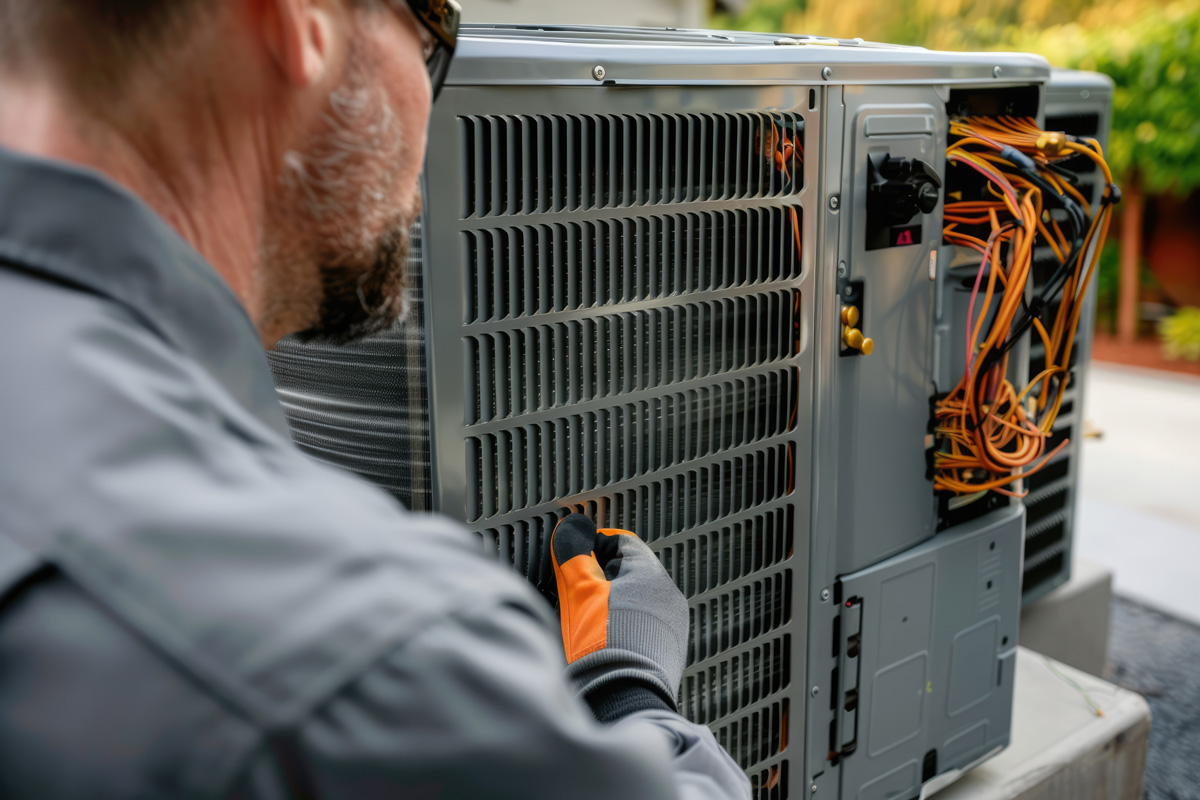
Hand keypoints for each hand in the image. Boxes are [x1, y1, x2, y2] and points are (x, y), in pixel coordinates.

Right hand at [549, 514, 689, 721]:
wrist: (625, 701)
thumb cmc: (604, 647)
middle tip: (574, 595)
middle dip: (599, 579)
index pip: (621, 541)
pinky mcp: (669, 650)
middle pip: (628, 571)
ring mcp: (672, 624)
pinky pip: (644, 626)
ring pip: (636, 600)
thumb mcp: (579, 593)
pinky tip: (604, 644)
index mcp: (651, 574)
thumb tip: (570, 528)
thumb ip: (573, 555)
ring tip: (587, 624)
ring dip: (611, 605)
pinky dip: (623, 628)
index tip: (573, 559)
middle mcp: (668, 595)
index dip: (592, 546)